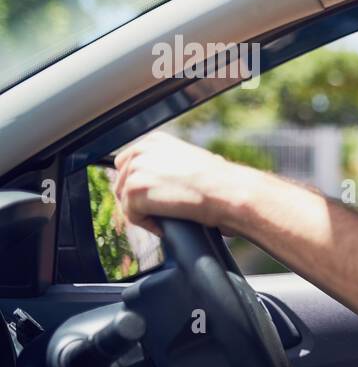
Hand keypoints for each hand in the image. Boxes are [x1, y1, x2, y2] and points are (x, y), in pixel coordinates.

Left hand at [112, 132, 252, 235]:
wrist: (227, 191)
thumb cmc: (220, 182)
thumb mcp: (191, 161)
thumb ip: (169, 165)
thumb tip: (162, 181)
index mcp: (154, 141)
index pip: (128, 163)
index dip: (140, 184)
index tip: (155, 199)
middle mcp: (141, 151)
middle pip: (121, 182)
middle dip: (138, 199)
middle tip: (160, 212)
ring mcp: (135, 170)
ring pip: (126, 200)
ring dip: (144, 213)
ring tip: (166, 218)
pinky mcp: (134, 190)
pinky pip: (132, 216)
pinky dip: (148, 225)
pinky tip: (166, 225)